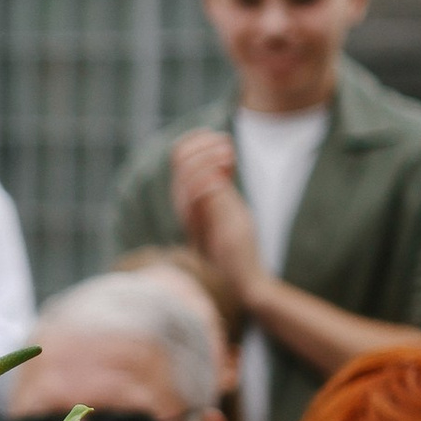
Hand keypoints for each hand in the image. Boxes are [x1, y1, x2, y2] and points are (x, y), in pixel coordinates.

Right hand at [170, 132, 262, 297]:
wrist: (242, 280)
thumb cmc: (238, 246)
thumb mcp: (231, 205)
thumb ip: (222, 182)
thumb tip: (222, 152)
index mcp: (188, 198)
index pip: (179, 155)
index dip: (198, 140)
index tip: (224, 142)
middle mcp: (184, 204)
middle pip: (179, 157)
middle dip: (205, 144)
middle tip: (229, 149)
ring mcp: (192, 213)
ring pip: (186, 170)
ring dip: (209, 155)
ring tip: (230, 157)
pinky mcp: (205, 222)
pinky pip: (197, 190)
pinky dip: (210, 174)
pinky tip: (227, 172)